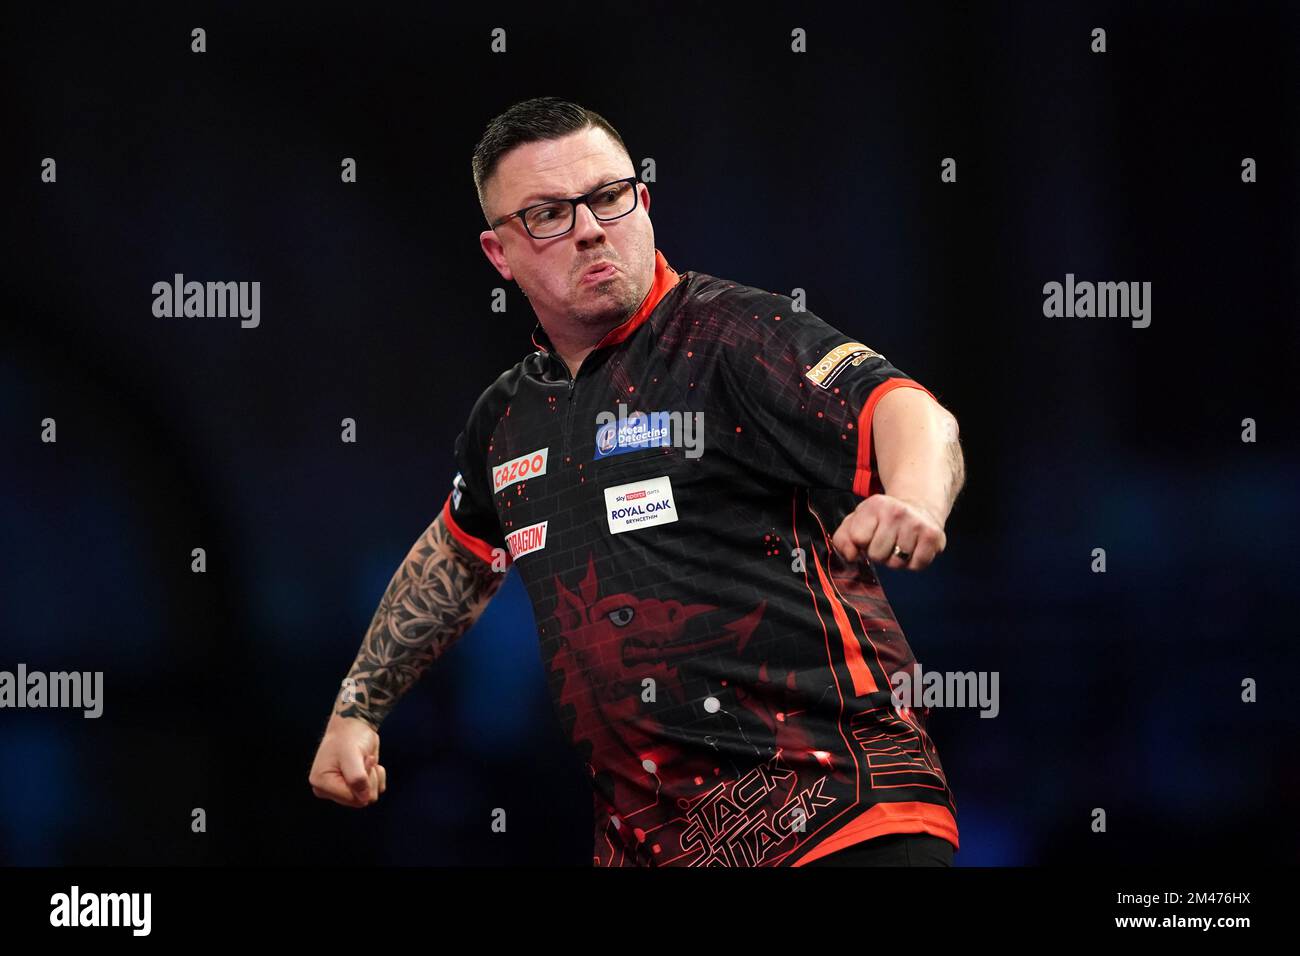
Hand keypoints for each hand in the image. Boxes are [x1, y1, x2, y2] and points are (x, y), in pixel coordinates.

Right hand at [308, 713, 386, 806]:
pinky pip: (374, 790)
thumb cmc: (349, 737)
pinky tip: (368, 763)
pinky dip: (376, 776)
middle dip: (368, 779)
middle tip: (364, 760)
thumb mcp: (351, 755)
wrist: (354, 724)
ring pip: (369, 796)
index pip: (351, 799)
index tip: (362, 761)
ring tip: (365, 759)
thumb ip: (357, 779)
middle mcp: (329, 790)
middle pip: (360, 800)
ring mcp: (341, 788)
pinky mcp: (353, 785)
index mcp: (321, 784)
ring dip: (373, 776)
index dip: (363, 782)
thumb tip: (364, 799)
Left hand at [830, 494, 945, 570]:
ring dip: (896, 559)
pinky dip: (913, 563)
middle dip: (878, 553)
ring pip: (896, 563)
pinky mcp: (933, 536)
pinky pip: (916, 566)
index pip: (858, 539)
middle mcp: (897, 512)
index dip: (861, 543)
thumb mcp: (857, 521)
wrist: (918, 508)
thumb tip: (850, 556)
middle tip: (886, 541)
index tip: (869, 536)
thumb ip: (842, 539)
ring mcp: (916, 523)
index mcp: (875, 506)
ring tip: (899, 544)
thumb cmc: (882, 519)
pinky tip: (912, 549)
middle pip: (876, 554)